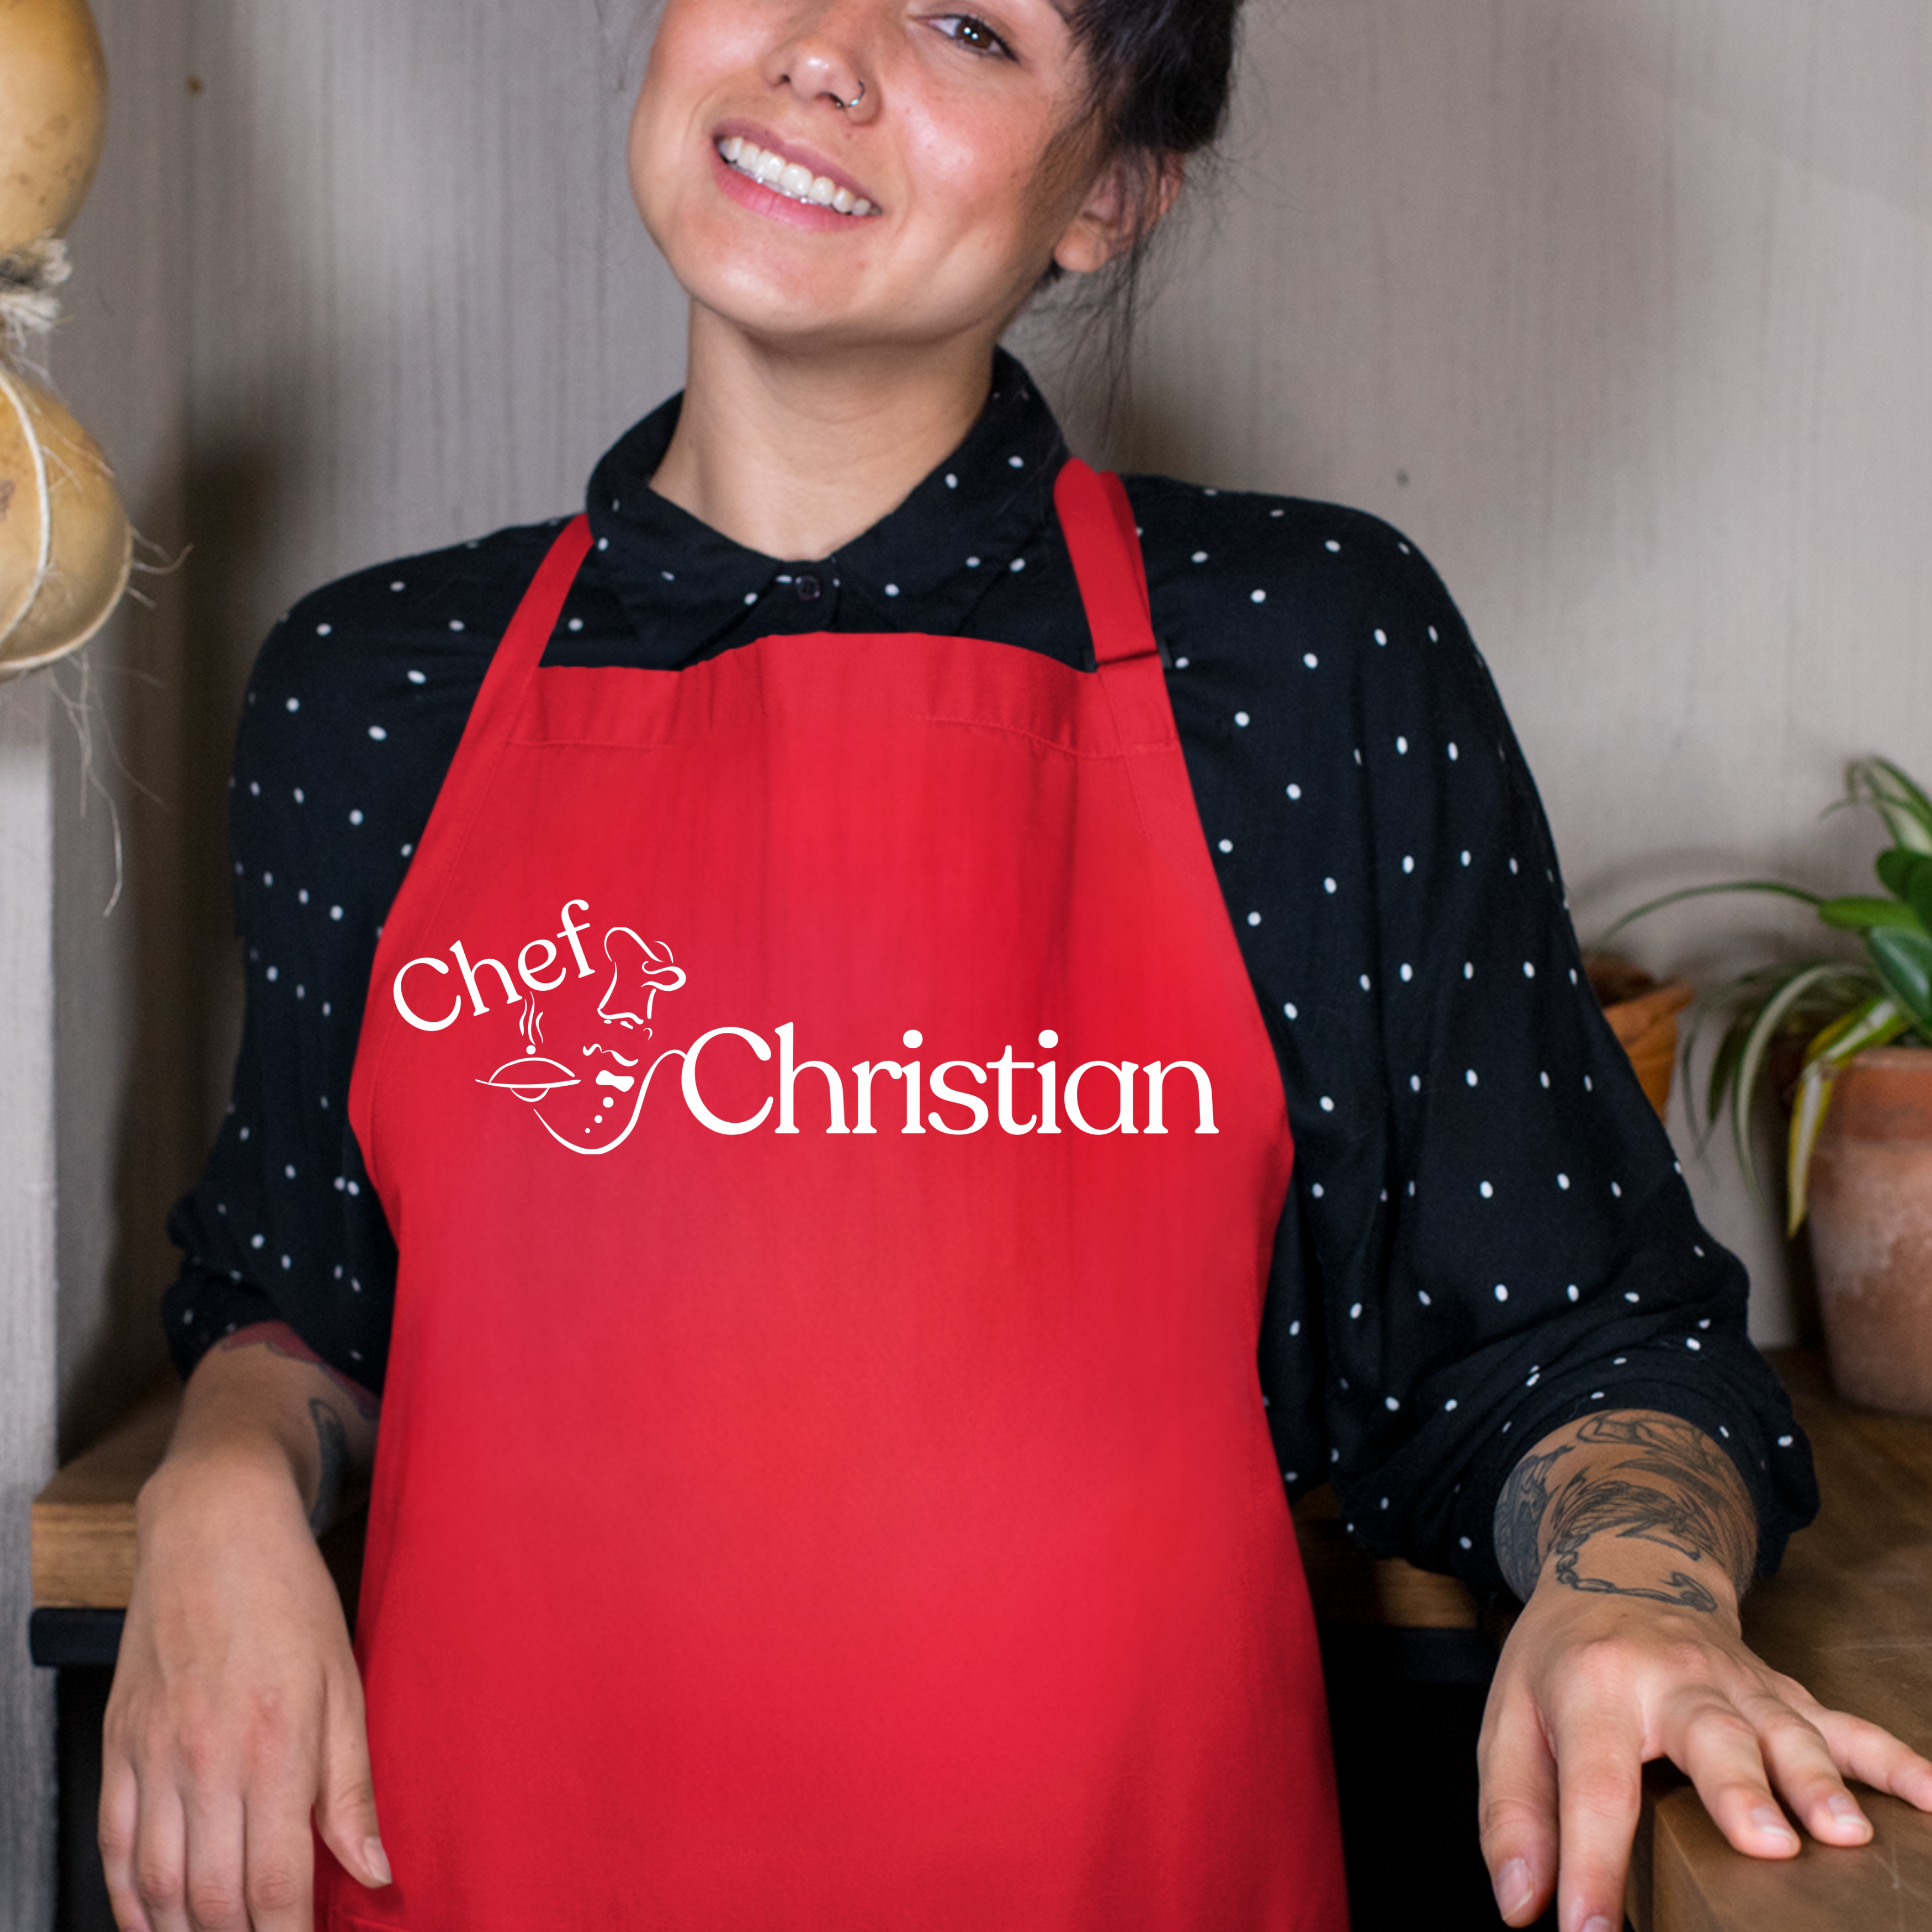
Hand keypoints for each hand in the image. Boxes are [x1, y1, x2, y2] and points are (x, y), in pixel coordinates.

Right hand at [100, 1453, 388, 1931]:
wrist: (215, 1530)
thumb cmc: (291, 1600)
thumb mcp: (345, 1684)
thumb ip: (352, 1787)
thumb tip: (372, 1872)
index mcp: (273, 1746)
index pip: (275, 1883)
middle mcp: (205, 1760)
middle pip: (213, 1900)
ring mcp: (152, 1756)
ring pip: (157, 1889)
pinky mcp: (120, 1746)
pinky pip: (114, 1849)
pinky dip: (132, 1902)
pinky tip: (158, 1922)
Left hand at [1481, 1410, 1931, 1930]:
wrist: (1618, 1567)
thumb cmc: (1560, 1660)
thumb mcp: (1509, 1720)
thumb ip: (1512, 1814)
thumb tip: (1519, 1905)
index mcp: (1593, 1687)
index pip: (1592, 1785)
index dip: (1590, 1864)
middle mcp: (1674, 1680)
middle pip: (1708, 1736)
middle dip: (1739, 1790)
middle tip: (1768, 1844)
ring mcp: (1739, 1683)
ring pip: (1785, 1730)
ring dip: (1819, 1781)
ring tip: (1849, 1837)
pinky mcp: (1784, 1691)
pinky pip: (1845, 1724)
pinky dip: (1895, 1761)